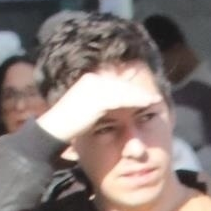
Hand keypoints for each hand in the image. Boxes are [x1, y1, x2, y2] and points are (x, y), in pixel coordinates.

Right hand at [38, 66, 160, 146]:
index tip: (145, 96)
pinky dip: (136, 101)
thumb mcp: (86, 113)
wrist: (56, 130)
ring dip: (140, 96)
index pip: (115, 84)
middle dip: (138, 92)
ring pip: (123, 90)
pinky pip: (121, 99)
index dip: (131, 90)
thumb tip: (108, 110)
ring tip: (154, 101)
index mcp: (89, 82)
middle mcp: (92, 80)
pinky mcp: (97, 98)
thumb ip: (98, 108)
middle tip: (154, 98)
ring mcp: (94, 87)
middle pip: (121, 85)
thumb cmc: (70, 126)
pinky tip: (147, 104)